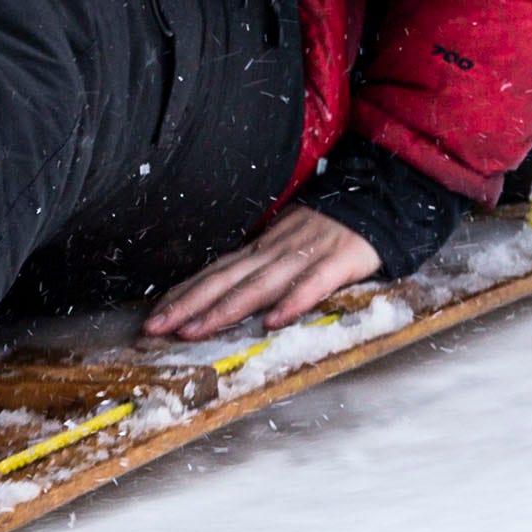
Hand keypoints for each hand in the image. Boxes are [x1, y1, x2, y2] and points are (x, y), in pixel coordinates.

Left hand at [143, 205, 380, 340]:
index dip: (183, 293)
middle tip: (152, 329)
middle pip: (224, 279)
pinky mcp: (339, 261)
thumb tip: (223, 290)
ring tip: (194, 331)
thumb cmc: (328, 230)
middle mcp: (275, 250)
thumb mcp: (286, 242)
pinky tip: (273, 322)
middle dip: (186, 305)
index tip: (152, 316)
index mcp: (262, 248)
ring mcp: (306, 254)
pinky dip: (292, 302)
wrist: (379, 200)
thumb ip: (260, 266)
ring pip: (259, 285)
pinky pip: (313, 284)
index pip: (215, 272)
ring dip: (224, 309)